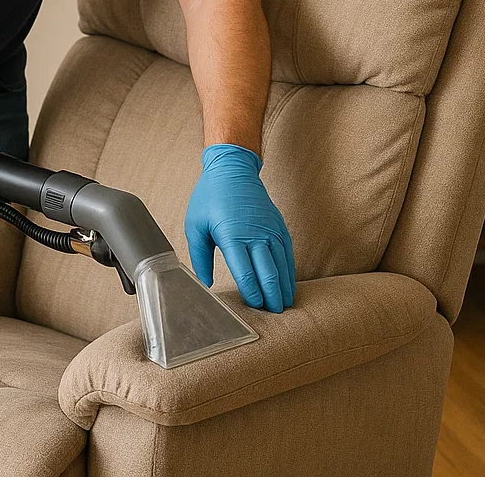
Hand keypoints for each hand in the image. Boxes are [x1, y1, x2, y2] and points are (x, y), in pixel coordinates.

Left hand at [184, 143, 295, 312]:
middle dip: (271, 297)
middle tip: (272, 316)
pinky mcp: (279, 226)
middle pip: (268, 273)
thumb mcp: (195, 225)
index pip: (246, 272)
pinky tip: (288, 287)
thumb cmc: (210, 197)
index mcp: (232, 235)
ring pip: (282, 266)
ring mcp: (270, 229)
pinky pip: (287, 254)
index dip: (251, 294)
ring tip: (282, 308)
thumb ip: (199, 256)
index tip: (253, 309)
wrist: (233, 168)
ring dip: (283, 288)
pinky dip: (289, 273)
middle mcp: (255, 234)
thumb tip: (204, 284)